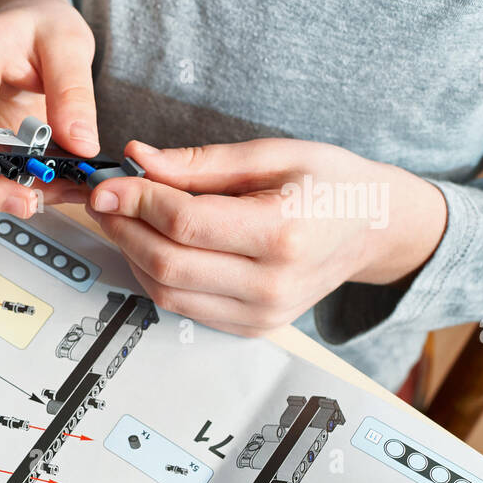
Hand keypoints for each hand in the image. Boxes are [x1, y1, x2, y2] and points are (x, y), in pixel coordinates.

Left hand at [86, 138, 448, 335]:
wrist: (375, 229)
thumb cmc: (331, 184)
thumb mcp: (274, 154)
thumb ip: (200, 163)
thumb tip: (137, 160)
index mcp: (283, 234)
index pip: (185, 224)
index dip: (136, 202)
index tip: (108, 184)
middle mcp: (272, 284)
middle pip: (167, 263)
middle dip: (124, 228)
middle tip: (106, 199)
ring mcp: (262, 314)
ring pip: (166, 292)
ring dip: (133, 253)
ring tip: (125, 218)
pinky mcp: (251, 327)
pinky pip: (182, 307)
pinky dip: (156, 275)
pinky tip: (154, 244)